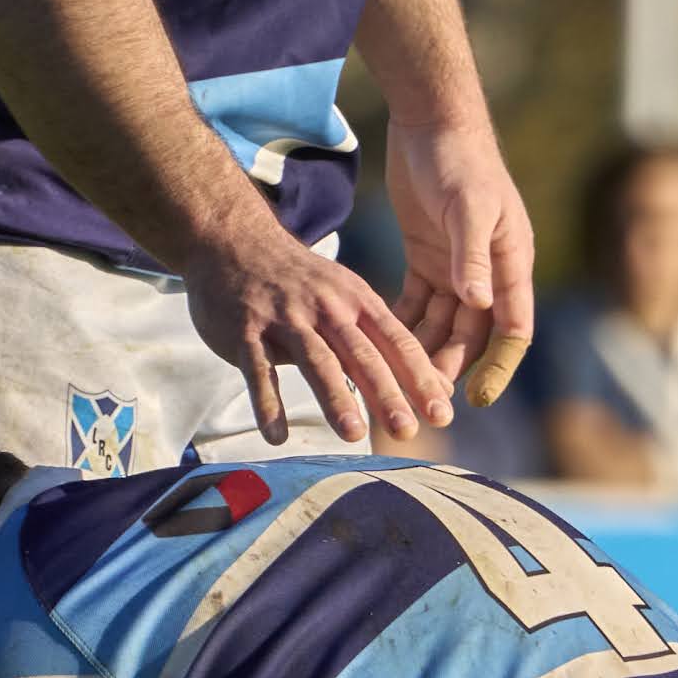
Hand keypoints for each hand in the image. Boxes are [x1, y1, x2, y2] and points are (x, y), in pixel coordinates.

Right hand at [183, 206, 449, 448]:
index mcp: (357, 302)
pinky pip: (258, 369)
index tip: (442, 416)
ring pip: (315, 359)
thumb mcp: (348, 299)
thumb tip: (435, 388)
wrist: (235, 241)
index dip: (420, 379)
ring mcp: (284, 317)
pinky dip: (267, 403)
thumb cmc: (302, 283)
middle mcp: (326, 308)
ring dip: (335, 397)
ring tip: (353, 435)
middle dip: (386, 393)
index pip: (397, 343)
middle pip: (362, 354)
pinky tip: (276, 436)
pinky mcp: (245, 329)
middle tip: (407, 431)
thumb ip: (383, 343)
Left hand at [380, 109, 536, 397]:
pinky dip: (404, 325)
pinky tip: (380, 347)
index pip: (513, 330)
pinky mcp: (428, 257)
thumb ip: (472, 255)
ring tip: (398, 384)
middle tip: (423, 402)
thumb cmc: (460, 159)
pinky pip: (418, 303)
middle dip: (451, 369)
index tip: (478, 398)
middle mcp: (489, 272)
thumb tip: (480, 304)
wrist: (433, 122)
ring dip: (425, 353)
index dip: (498, 367)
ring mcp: (457, 267)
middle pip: (473, 336)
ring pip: (444, 325)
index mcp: (511, 263)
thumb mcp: (468, 205)